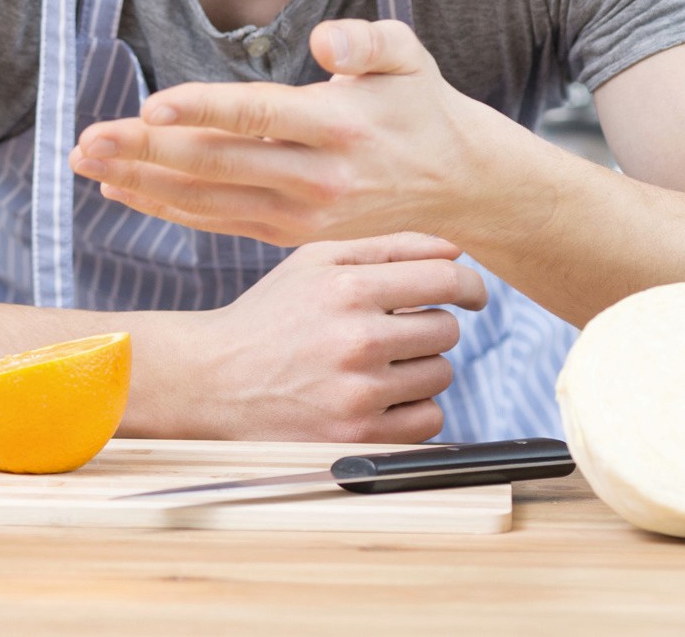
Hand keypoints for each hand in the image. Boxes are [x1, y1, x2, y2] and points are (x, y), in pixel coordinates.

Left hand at [73, 18, 515, 248]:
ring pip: (206, 201)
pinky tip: (123, 190)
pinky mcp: (286, 233)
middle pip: (217, 165)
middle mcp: (315, 179)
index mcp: (339, 128)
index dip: (202, 112)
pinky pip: (215, 222)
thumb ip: (369, 41)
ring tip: (86, 162)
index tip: (151, 106)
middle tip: (86, 139)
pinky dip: (166, 208)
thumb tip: (327, 42)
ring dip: (141, 183)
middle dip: (146, 152)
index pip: (258, 117)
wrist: (457, 184)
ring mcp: (298, 214)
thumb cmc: (421, 105)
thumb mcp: (409, 56)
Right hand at [180, 232, 484, 442]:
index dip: (469, 285)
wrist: (213, 380)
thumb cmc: (270, 315)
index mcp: (348, 287)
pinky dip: (412, 409)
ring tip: (372, 365)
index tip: (471, 294)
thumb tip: (456, 251)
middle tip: (390, 331)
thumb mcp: (316, 262)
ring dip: (418, 369)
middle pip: (446, 330)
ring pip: (440, 376)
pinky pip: (428, 420)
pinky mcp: (359, 437)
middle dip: (427, 327)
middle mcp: (357, 339)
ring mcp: (359, 393)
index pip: (446, 280)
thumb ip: (388, 247)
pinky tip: (377, 397)